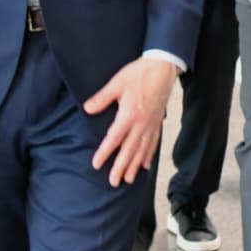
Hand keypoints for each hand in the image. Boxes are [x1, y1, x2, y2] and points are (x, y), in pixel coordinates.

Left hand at [85, 56, 178, 186]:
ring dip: (134, 166)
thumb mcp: (117, 83)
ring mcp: (151, 125)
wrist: (163, 68)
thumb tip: (88, 109)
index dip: (105, 153)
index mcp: (129, 115)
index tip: (97, 164)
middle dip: (121, 167)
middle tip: (113, 181)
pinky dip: (148, 156)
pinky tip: (145, 165)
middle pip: (129, 150)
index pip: (115, 139)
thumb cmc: (140, 73)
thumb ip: (102, 98)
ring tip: (128, 179)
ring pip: (142, 150)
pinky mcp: (157, 123)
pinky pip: (153, 143)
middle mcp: (141, 124)